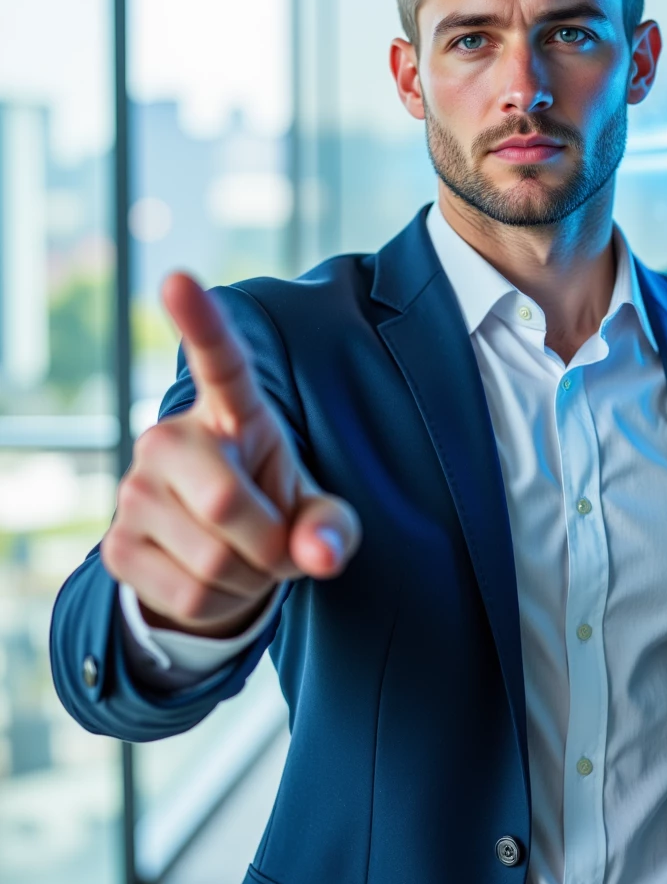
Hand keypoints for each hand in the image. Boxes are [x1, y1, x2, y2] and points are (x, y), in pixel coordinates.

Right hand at [101, 272, 359, 635]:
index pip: (219, 361)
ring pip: (210, 559)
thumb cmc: (275, 516)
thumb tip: (321, 554)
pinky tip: (214, 581)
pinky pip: (187, 594)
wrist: (221, 565)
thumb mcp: (318, 516)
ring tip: (245, 560)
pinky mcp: (115, 543)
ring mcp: (134, 489)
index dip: (200, 322)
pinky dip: (220, 604)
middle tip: (277, 546)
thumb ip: (333, 528)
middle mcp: (170, 438)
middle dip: (268, 545)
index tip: (179, 279)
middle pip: (225, 505)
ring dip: (247, 578)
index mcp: (232, 412)